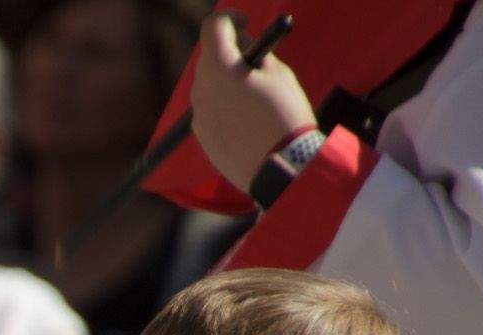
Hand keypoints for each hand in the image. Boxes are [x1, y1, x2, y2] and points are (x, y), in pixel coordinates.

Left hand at [191, 12, 316, 192]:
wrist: (278, 168)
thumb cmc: (284, 116)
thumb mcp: (278, 74)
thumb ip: (256, 55)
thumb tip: (244, 49)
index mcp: (219, 67)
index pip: (213, 27)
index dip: (230, 18)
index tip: (245, 22)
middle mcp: (201, 89)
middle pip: (210, 57)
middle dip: (231, 51)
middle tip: (255, 57)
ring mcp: (198, 114)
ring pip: (209, 85)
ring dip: (227, 79)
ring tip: (255, 91)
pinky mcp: (201, 135)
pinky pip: (210, 109)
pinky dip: (225, 104)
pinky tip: (248, 117)